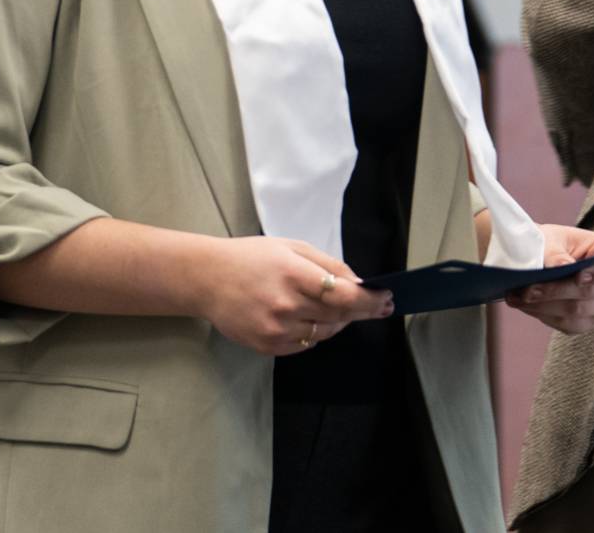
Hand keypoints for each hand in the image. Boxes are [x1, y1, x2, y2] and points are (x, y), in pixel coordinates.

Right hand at [192, 236, 392, 355]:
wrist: (207, 279)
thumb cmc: (251, 258)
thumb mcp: (291, 248)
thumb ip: (327, 264)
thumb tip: (358, 283)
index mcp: (293, 274)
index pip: (343, 294)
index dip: (369, 299)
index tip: (385, 298)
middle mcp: (285, 305)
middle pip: (339, 315)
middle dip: (362, 311)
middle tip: (379, 306)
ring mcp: (276, 329)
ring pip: (325, 332)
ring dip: (340, 321)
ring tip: (342, 309)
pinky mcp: (268, 346)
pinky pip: (305, 344)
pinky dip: (316, 332)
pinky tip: (313, 318)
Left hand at [503, 224, 593, 334]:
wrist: (536, 257)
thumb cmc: (547, 243)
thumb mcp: (548, 240)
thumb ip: (556, 253)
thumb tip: (563, 266)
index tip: (578, 277)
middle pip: (593, 291)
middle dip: (557, 292)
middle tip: (528, 290)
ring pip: (580, 312)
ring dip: (546, 307)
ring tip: (519, 298)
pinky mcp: (587, 321)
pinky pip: (570, 325)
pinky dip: (544, 315)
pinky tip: (525, 305)